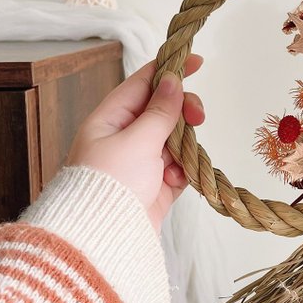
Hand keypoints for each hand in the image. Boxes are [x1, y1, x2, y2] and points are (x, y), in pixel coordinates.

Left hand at [67, 55, 205, 231]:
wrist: (104, 241)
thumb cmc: (110, 186)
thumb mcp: (137, 141)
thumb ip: (160, 111)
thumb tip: (172, 80)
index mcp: (109, 120)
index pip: (143, 83)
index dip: (169, 69)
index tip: (197, 60)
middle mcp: (123, 138)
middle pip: (163, 111)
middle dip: (183, 113)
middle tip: (198, 118)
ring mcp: (140, 163)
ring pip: (175, 140)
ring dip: (182, 147)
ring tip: (178, 163)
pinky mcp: (154, 187)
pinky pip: (178, 168)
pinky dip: (182, 172)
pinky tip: (175, 181)